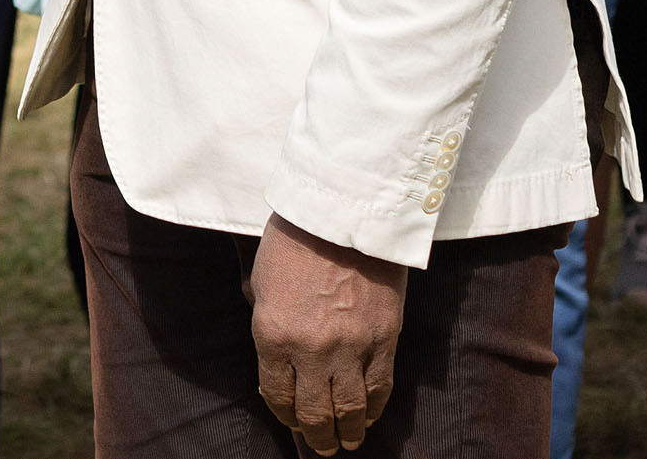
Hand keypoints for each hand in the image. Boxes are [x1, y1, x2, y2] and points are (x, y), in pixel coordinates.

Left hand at [251, 217, 407, 454]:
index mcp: (272, 334)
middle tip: (321, 445)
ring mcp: (351, 348)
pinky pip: (380, 388)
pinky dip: (375, 408)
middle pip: (314, 412)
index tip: (289, 418)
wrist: (344, 212)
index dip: (283, 413)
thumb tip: (275, 349)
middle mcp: (310, 350)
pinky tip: (369, 416)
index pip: (277, 393)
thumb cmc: (295, 239)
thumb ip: (266, 319)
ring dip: (348, 432)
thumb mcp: (261, 279)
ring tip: (347, 442)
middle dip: (316, 434)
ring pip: (350, 409)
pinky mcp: (385, 340)